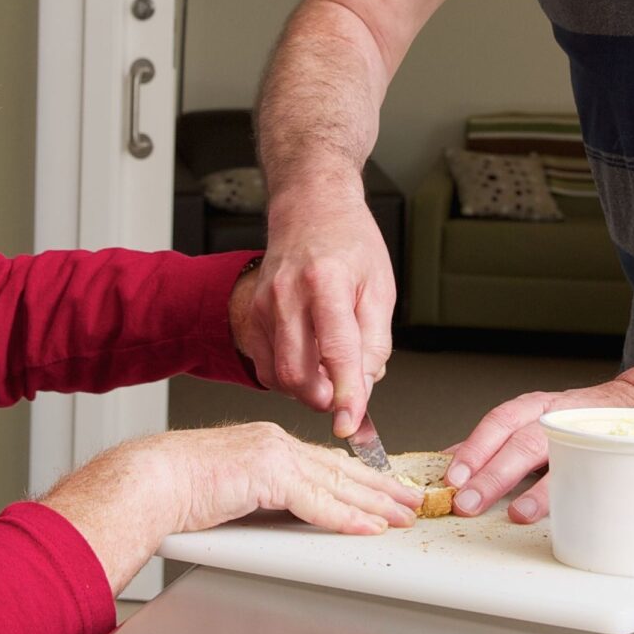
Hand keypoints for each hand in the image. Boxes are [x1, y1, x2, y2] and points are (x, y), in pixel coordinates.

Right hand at [155, 422, 419, 535]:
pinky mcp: (267, 475)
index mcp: (267, 443)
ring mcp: (273, 455)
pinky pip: (317, 502)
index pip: (326, 461)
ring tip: (402, 516)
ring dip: (375, 503)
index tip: (385, 488)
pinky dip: (346, 517)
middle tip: (410, 500)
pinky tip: (368, 527)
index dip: (361, 476)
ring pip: (338, 483)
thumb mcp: (229, 486)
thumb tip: (284, 514)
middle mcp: (275, 442)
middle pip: (342, 468)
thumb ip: (260, 493)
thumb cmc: (173, 487)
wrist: (148, 480)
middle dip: (381, 487)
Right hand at [240, 194, 395, 437]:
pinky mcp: (253, 314)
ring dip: (308, 389)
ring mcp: (264, 305)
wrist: (310, 208)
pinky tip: (311, 362)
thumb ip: (374, 343)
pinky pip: (268, 365)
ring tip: (332, 371)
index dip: (346, 395)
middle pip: (297, 372)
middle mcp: (287, 294)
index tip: (351, 424)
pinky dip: (290, 377)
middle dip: (324, 399)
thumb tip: (363, 389)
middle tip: (347, 397)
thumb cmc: (349, 242)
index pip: (337, 352)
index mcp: (326, 282)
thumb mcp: (380, 288)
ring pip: (279, 375)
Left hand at [443, 370, 633, 523]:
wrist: (633, 403)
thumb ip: (493, 442)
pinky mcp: (609, 453)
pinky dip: (578, 493)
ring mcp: (585, 435)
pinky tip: (568, 512)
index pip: (498, 422)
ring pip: (561, 459)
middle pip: (522, 442)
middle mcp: (556, 417)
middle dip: (493, 474)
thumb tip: (449, 461)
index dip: (475, 448)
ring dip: (537, 490)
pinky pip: (593, 472)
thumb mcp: (531, 419)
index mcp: (532, 407)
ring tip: (517, 514)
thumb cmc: (574, 419)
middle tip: (468, 502)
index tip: (453, 476)